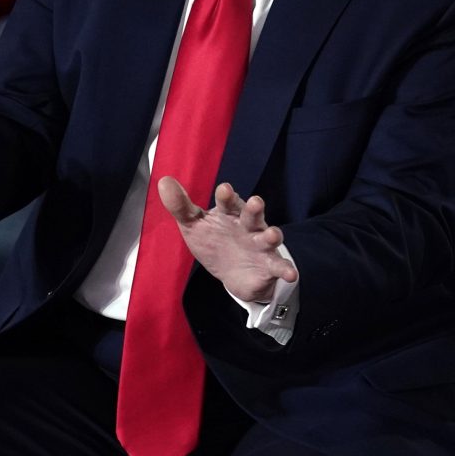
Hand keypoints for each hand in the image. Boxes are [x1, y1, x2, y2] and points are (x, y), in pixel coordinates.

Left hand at [155, 179, 298, 304]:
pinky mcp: (269, 265)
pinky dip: (285, 269)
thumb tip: (163, 181)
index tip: (223, 189)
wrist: (233, 274)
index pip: (228, 202)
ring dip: (272, 235)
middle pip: (252, 214)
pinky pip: (278, 266)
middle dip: (254, 208)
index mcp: (229, 214)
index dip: (226, 196)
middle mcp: (248, 226)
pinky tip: (290, 273)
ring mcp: (260, 245)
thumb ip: (181, 206)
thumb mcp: (194, 225)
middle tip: (255, 201)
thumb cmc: (215, 241)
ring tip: (273, 235)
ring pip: (268, 237)